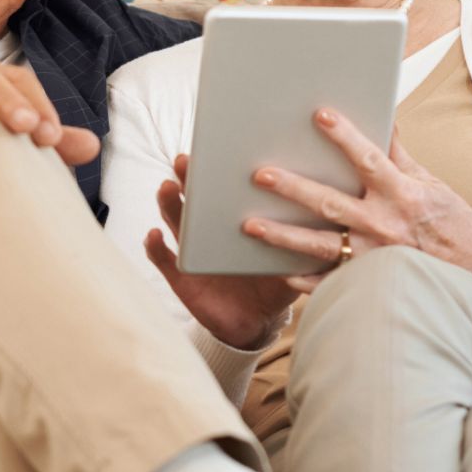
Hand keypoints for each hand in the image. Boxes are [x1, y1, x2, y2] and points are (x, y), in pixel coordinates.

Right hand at [140, 155, 298, 349]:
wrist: (256, 322)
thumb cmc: (274, 284)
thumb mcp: (288, 260)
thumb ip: (298, 239)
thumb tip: (317, 210)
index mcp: (234, 220)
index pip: (223, 189)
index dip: (218, 169)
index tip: (217, 149)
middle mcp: (209, 228)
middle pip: (194, 197)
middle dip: (187, 177)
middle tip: (185, 161)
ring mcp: (192, 249)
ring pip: (175, 220)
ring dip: (168, 203)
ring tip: (168, 188)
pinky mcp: (180, 275)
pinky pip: (162, 259)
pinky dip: (154, 246)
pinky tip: (154, 235)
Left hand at [244, 111, 471, 288]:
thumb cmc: (451, 222)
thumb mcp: (431, 184)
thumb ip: (400, 156)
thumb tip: (384, 119)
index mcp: (402, 195)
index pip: (370, 160)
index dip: (346, 137)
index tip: (321, 115)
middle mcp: (385, 226)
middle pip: (331, 204)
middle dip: (294, 188)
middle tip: (260, 174)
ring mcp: (375, 258)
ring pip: (321, 246)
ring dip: (284, 235)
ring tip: (250, 224)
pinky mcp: (371, 282)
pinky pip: (331, 282)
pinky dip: (305, 280)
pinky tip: (278, 270)